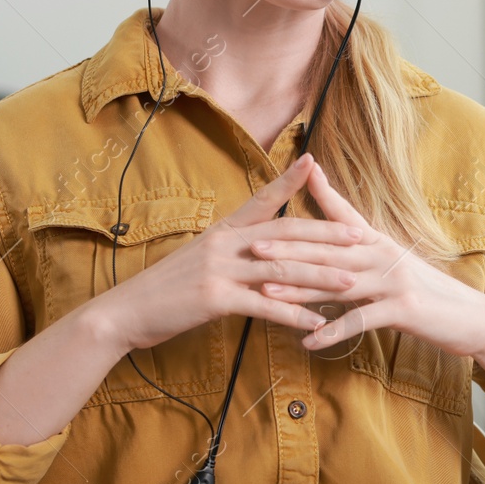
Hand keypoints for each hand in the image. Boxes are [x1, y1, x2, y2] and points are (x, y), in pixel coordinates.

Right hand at [89, 153, 350, 353]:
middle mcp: (224, 244)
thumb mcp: (199, 259)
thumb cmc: (165, 289)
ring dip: (320, 277)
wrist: (124, 312)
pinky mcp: (215, 299)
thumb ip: (230, 250)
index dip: (288, 181)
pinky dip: (294, 314)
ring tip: (352, 282)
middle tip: (360, 235)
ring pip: (282, 269)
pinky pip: (265, 306)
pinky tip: (318, 321)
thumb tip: (257, 246)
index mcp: (222, 231)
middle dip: (325, 234)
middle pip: (285, 233)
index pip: (261, 199)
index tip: (314, 162)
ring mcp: (220, 270)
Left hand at [247, 159, 484, 358]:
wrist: (475, 318)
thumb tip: (339, 250)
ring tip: (265, 293)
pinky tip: (308, 341)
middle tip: (253, 247)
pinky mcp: (402, 309)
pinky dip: (332, 332)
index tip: (292, 176)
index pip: (344, 215)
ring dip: (299, 290)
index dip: (320, 194)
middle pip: (328, 250)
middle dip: (289, 249)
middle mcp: (384, 256)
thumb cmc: (432, 295)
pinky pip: (359, 321)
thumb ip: (369, 255)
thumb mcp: (400, 267)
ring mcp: (393, 281)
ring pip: (337, 283)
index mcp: (381, 243)